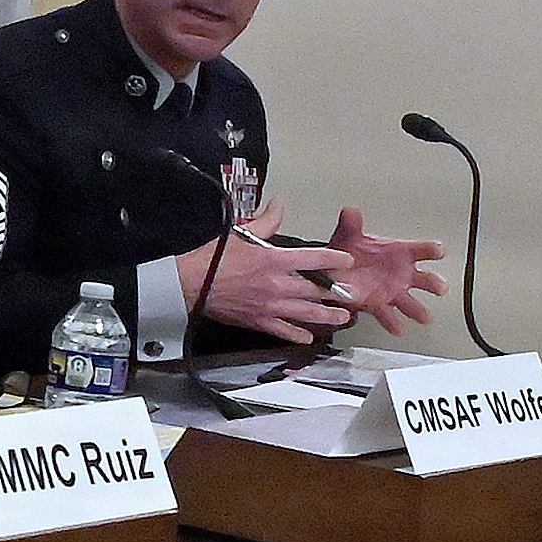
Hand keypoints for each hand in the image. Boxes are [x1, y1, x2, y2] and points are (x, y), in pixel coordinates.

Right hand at [200, 229, 362, 341]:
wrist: (190, 283)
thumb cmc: (212, 258)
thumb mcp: (240, 233)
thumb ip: (266, 221)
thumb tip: (279, 205)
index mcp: (275, 260)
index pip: (315, 259)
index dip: (336, 259)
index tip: (347, 261)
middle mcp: (278, 284)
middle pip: (317, 290)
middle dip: (338, 293)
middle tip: (352, 295)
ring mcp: (270, 305)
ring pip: (307, 313)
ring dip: (327, 316)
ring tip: (342, 318)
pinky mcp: (258, 321)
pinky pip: (283, 330)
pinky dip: (298, 334)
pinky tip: (309, 337)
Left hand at [324, 207, 447, 333]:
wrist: (335, 270)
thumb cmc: (350, 252)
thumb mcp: (349, 236)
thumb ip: (351, 225)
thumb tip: (350, 211)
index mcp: (400, 254)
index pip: (422, 250)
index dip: (432, 250)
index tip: (438, 251)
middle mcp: (402, 274)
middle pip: (426, 279)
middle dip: (434, 284)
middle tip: (439, 288)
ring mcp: (393, 291)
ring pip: (411, 302)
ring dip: (419, 310)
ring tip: (426, 317)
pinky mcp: (380, 305)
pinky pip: (388, 315)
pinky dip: (392, 322)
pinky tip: (398, 328)